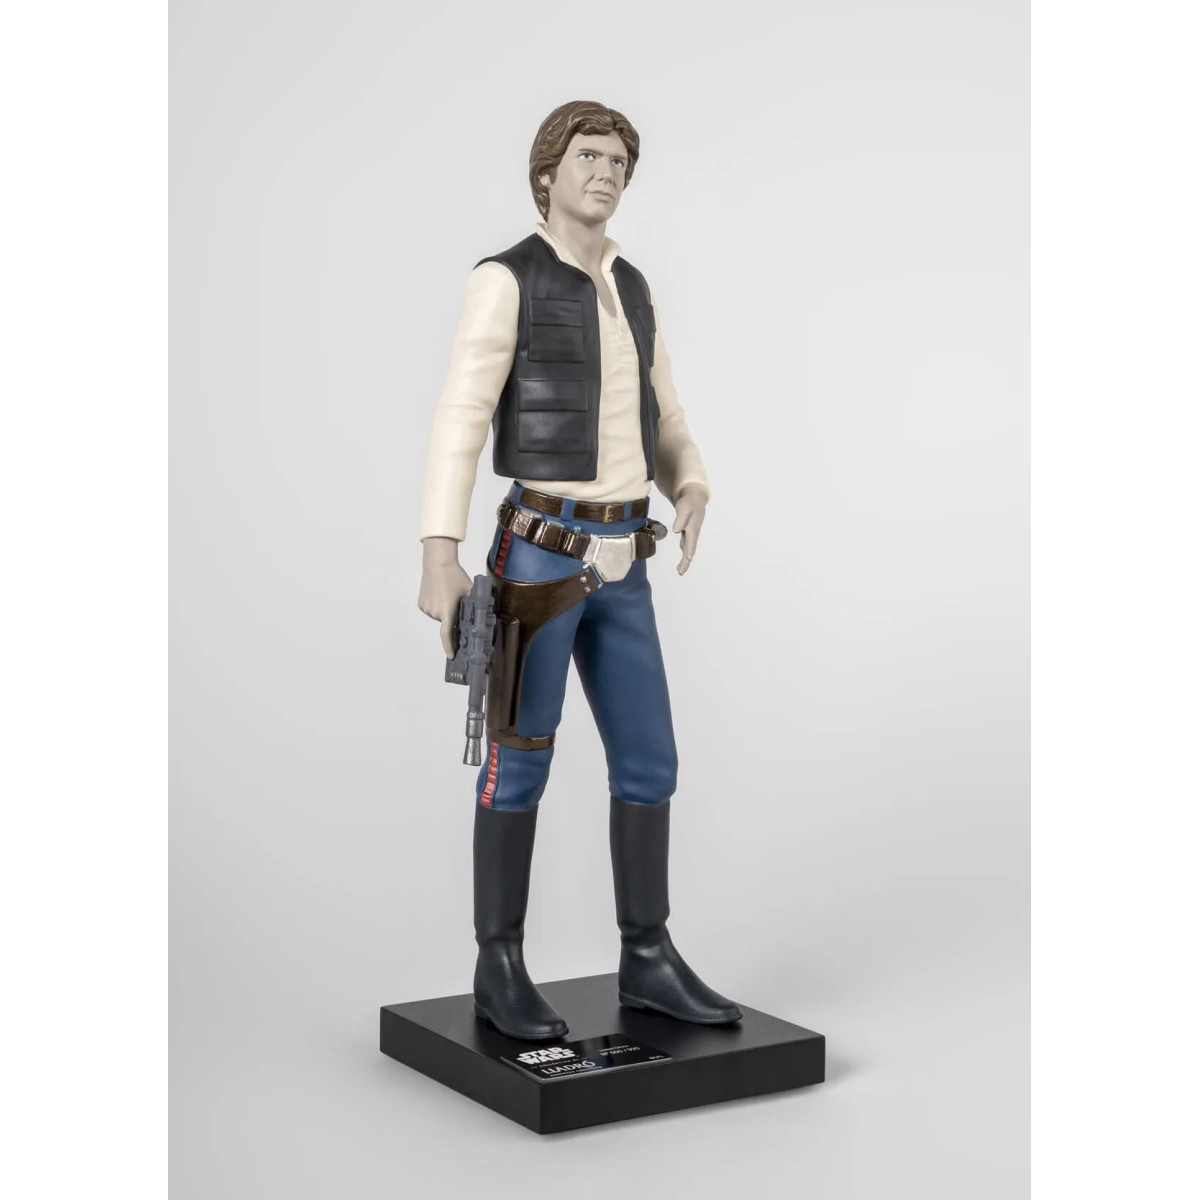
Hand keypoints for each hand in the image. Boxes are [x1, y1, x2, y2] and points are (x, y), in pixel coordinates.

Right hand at [418, 537, 472, 656]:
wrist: (437, 563)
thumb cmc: (455, 576)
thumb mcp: (469, 590)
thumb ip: (474, 604)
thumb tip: (482, 615)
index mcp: (447, 610)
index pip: (447, 634)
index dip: (449, 646)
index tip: (451, 655)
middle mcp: (435, 612)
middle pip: (446, 622)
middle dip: (452, 617)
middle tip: (456, 604)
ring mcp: (426, 608)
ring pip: (438, 616)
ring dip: (444, 611)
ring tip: (447, 595)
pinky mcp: (421, 604)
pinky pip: (431, 610)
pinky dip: (436, 606)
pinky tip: (439, 595)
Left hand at [671, 486, 707, 575]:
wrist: (695, 499)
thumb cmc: (689, 502)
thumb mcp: (684, 508)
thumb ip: (681, 518)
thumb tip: (676, 530)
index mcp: (692, 528)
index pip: (691, 541)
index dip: (690, 550)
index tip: (688, 558)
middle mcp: (693, 533)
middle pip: (690, 549)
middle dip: (686, 561)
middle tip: (680, 572)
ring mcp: (691, 534)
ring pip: (688, 549)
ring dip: (685, 560)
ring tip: (680, 571)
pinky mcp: (688, 534)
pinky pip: (686, 546)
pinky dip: (684, 554)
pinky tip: (682, 561)